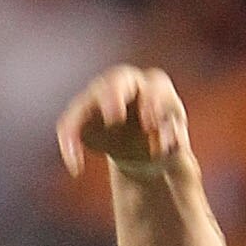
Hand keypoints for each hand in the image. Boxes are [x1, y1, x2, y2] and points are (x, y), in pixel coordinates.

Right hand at [57, 65, 190, 178]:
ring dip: (84, 117)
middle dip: (115, 94)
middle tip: (114, 116)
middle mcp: (128, 87)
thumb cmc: (165, 149)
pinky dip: (70, 144)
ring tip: (80, 147)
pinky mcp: (83, 115)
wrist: (145, 158)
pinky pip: (70, 125)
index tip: (150, 124)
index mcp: (157, 91)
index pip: (156, 86)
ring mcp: (103, 98)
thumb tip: (171, 146)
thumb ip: (175, 148)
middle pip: (119, 79)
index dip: (153, 102)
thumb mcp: (176, 152)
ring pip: (89, 98)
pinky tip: (76, 166)